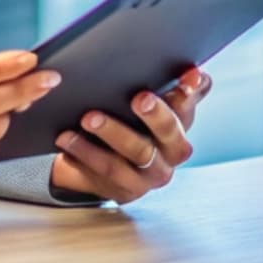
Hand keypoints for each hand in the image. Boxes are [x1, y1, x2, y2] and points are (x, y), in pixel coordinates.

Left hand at [49, 66, 212, 203]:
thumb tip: (193, 72)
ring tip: (88, 118)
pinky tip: (68, 138)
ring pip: (136, 153)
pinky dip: (86, 153)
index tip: (189, 77)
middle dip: (155, 115)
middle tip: (139, 98)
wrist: (104, 162)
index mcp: (181, 123)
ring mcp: (150, 175)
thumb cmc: (129, 123)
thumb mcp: (149, 104)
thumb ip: (172, 86)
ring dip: (112, 133)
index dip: (191, 93)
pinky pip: (106, 171)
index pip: (190, 105)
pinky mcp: (125, 189)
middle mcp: (173, 152)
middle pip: (169, 133)